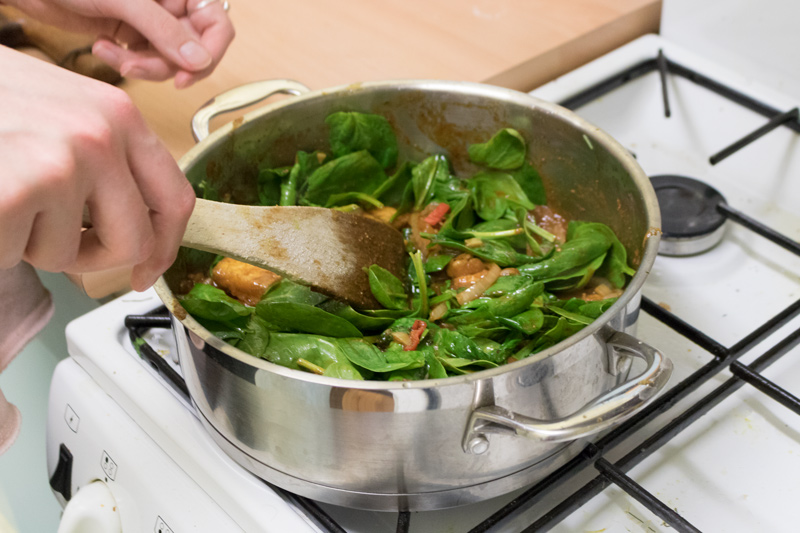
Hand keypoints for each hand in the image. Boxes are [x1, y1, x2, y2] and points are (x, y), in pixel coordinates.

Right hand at [0, 46, 195, 290]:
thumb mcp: (62, 110)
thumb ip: (104, 158)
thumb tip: (135, 220)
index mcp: (118, 114)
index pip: (174, 198)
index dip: (165, 247)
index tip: (146, 270)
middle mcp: (100, 137)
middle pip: (133, 242)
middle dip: (94, 259)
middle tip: (56, 244)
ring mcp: (60, 164)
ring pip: (66, 254)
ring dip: (28, 242)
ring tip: (5, 190)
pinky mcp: (18, 192)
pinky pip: (17, 255)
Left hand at [4, 0, 234, 87]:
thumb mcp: (126, 1)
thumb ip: (165, 31)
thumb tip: (199, 61)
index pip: (217, 25)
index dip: (209, 53)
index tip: (187, 74)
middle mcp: (170, 4)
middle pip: (192, 49)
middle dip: (165, 64)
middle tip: (137, 66)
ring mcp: (151, 21)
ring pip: (167, 61)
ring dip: (141, 66)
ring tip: (113, 55)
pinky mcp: (131, 34)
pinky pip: (143, 60)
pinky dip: (124, 62)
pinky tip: (102, 47)